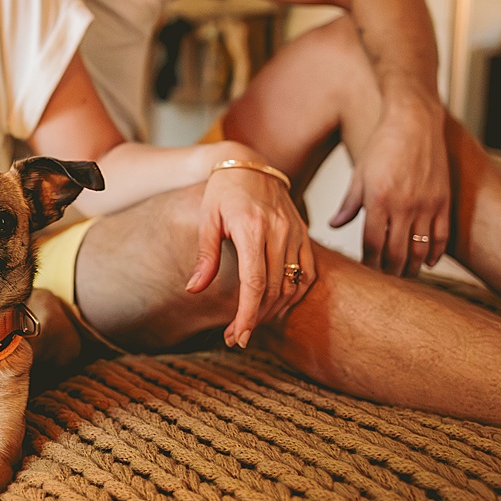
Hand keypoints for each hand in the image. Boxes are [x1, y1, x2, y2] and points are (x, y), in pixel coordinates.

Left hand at [188, 160, 313, 346]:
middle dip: (255, 318)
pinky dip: (295, 294)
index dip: (247, 314)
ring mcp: (295, 232)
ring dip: (274, 310)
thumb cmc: (221, 191)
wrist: (248, 163)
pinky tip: (277, 306)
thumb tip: (194, 289)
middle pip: (274, 289)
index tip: (238, 336)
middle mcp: (279, 231)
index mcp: (252, 227)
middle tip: (236, 337)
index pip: (254, 282)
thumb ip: (205, 256)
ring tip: (252, 323)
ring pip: (292, 285)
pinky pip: (307, 272)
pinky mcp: (304, 233)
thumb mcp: (206, 219)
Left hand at [330, 97, 450, 275]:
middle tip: (385, 279)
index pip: (372, 244)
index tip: (366, 270)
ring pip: (419, 249)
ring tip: (404, 274)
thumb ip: (349, 203)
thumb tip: (334, 225)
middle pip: (396, 253)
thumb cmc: (383, 144)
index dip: (369, 263)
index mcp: (378, 200)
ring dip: (411, 267)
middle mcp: (403, 206)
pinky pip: (441, 237)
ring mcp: (426, 205)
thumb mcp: (359, 173)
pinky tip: (426, 262)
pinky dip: (434, 253)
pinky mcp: (443, 201)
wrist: (414, 121)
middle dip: (389, 271)